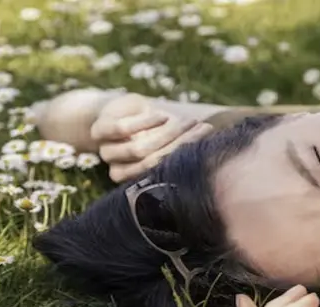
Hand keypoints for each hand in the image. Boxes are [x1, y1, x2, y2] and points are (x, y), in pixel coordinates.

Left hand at [90, 93, 213, 182]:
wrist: (120, 111)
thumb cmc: (153, 131)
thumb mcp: (168, 143)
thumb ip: (184, 154)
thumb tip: (221, 162)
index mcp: (134, 183)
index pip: (163, 177)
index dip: (186, 163)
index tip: (210, 148)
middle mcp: (119, 171)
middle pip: (152, 163)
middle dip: (181, 147)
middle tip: (204, 130)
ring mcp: (106, 153)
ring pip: (139, 150)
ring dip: (167, 134)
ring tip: (189, 121)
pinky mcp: (98, 131)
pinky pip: (123, 131)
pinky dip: (146, 123)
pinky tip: (163, 115)